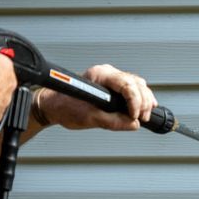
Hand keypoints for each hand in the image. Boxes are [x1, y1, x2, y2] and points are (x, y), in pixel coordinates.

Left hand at [36, 65, 157, 130]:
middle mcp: (108, 73)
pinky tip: (145, 108)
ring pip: (138, 85)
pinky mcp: (113, 86)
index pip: (127, 85)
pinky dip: (141, 98)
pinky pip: (134, 88)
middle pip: (137, 84)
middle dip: (143, 102)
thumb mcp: (89, 118)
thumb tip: (133, 124)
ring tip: (144, 116)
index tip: (135, 117)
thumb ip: (113, 122)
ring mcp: (111, 79)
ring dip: (145, 100)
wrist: (53, 106)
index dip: (135, 102)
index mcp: (100, 75)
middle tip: (142, 118)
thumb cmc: (64, 106)